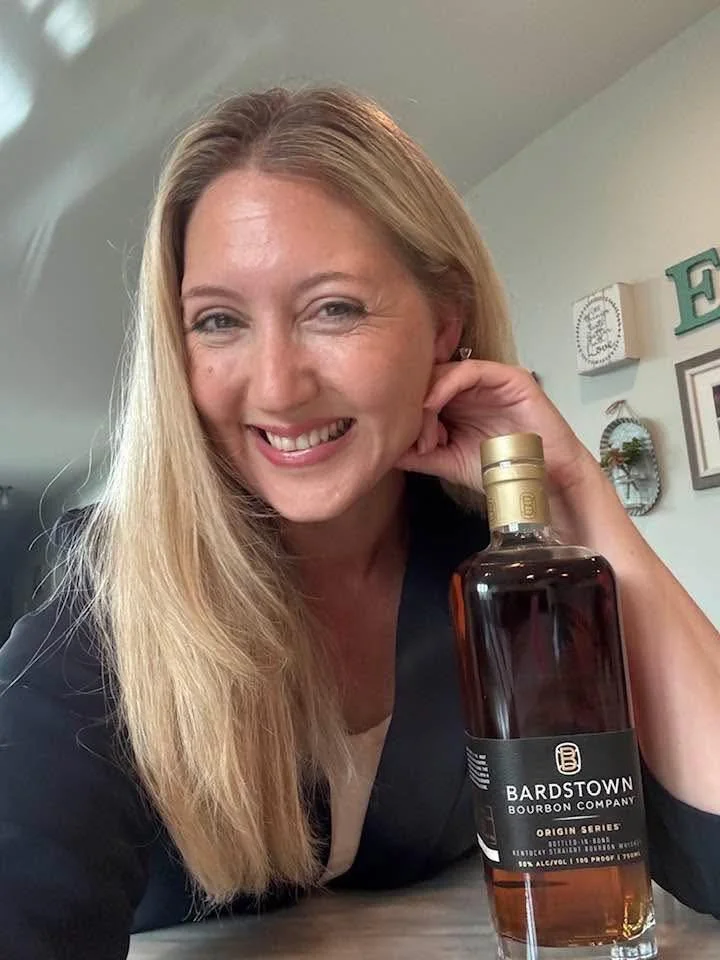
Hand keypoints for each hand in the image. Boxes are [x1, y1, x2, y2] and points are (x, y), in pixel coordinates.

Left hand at [397, 360, 606, 538]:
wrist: (540, 481)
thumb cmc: (500, 470)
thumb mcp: (448, 461)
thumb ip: (418, 453)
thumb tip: (384, 451)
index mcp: (456, 402)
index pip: (420, 391)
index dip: (406, 411)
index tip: (401, 441)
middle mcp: (470, 387)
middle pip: (429, 378)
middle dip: (414, 407)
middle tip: (414, 440)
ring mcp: (489, 380)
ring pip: (445, 372)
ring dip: (427, 399)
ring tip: (428, 433)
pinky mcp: (508, 377)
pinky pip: (470, 369)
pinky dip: (446, 384)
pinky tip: (432, 405)